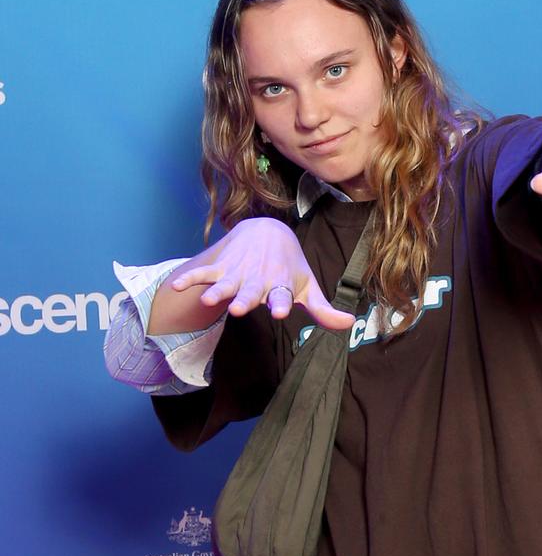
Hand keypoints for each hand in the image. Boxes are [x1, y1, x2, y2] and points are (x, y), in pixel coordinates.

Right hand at [170, 217, 354, 330]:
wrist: (266, 230)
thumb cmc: (290, 266)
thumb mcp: (307, 286)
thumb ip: (324, 309)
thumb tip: (350, 325)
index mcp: (280, 284)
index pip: (282, 295)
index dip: (281, 302)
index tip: (279, 312)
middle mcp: (258, 279)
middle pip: (251, 292)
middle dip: (246, 299)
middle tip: (241, 310)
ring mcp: (238, 272)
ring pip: (227, 284)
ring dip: (218, 291)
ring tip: (210, 301)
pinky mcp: (221, 268)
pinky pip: (204, 273)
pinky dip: (191, 278)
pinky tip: (176, 286)